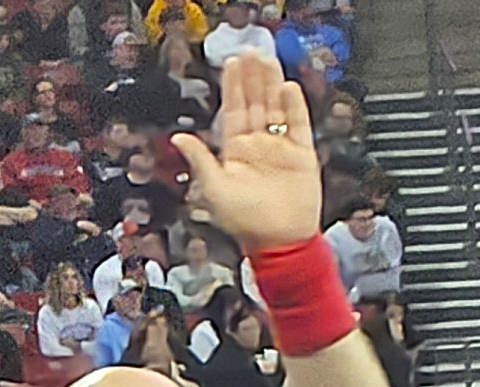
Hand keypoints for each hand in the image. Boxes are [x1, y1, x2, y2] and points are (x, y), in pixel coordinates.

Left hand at [170, 52, 322, 251]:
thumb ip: (199, 159)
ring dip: (271, 84)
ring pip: (275, 107)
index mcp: (234, 153)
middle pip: (254, 103)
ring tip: (268, 60)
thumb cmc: (244, 222)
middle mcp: (256, 146)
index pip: (232, 112)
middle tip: (251, 52)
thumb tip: (178, 138)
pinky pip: (298, 123)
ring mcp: (279, 148)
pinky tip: (287, 87)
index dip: (233, 88)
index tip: (232, 65)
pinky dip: (293, 105)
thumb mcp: (213, 189)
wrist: (279, 240)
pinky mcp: (301, 153)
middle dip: (252, 78)